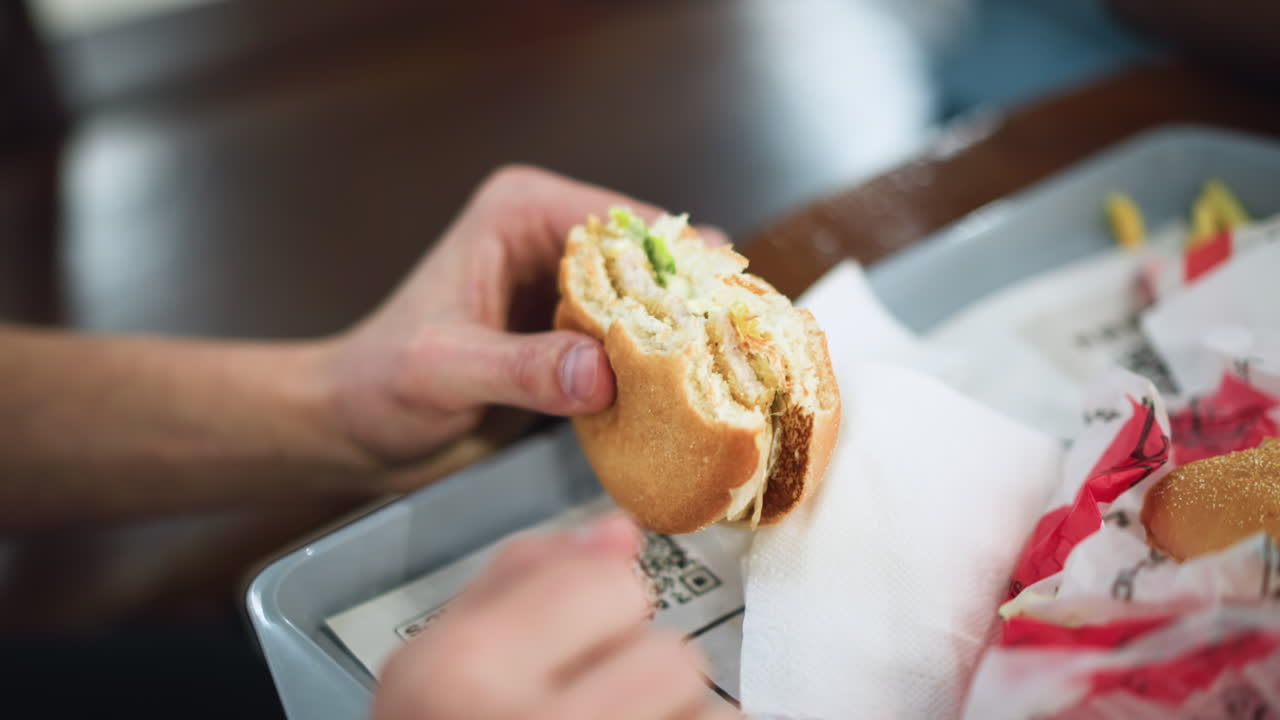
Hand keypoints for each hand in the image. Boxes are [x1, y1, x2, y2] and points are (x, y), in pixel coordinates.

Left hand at [322, 166, 721, 474]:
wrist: (351, 426)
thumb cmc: (377, 386)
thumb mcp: (444, 373)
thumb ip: (520, 370)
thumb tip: (602, 373)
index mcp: (519, 213)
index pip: (625, 225)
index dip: (677, 268)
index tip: (720, 316)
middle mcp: (548, 236)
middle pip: (651, 261)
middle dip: (689, 305)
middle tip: (736, 355)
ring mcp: (562, 283)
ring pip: (649, 302)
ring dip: (679, 338)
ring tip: (726, 379)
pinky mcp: (568, 330)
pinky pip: (630, 339)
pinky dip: (656, 367)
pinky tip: (686, 399)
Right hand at [371, 513, 738, 719]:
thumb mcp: (435, 668)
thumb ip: (520, 582)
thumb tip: (619, 530)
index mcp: (458, 671)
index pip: (611, 583)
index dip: (598, 615)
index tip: (571, 652)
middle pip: (671, 656)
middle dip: (642, 681)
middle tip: (587, 719)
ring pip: (702, 714)